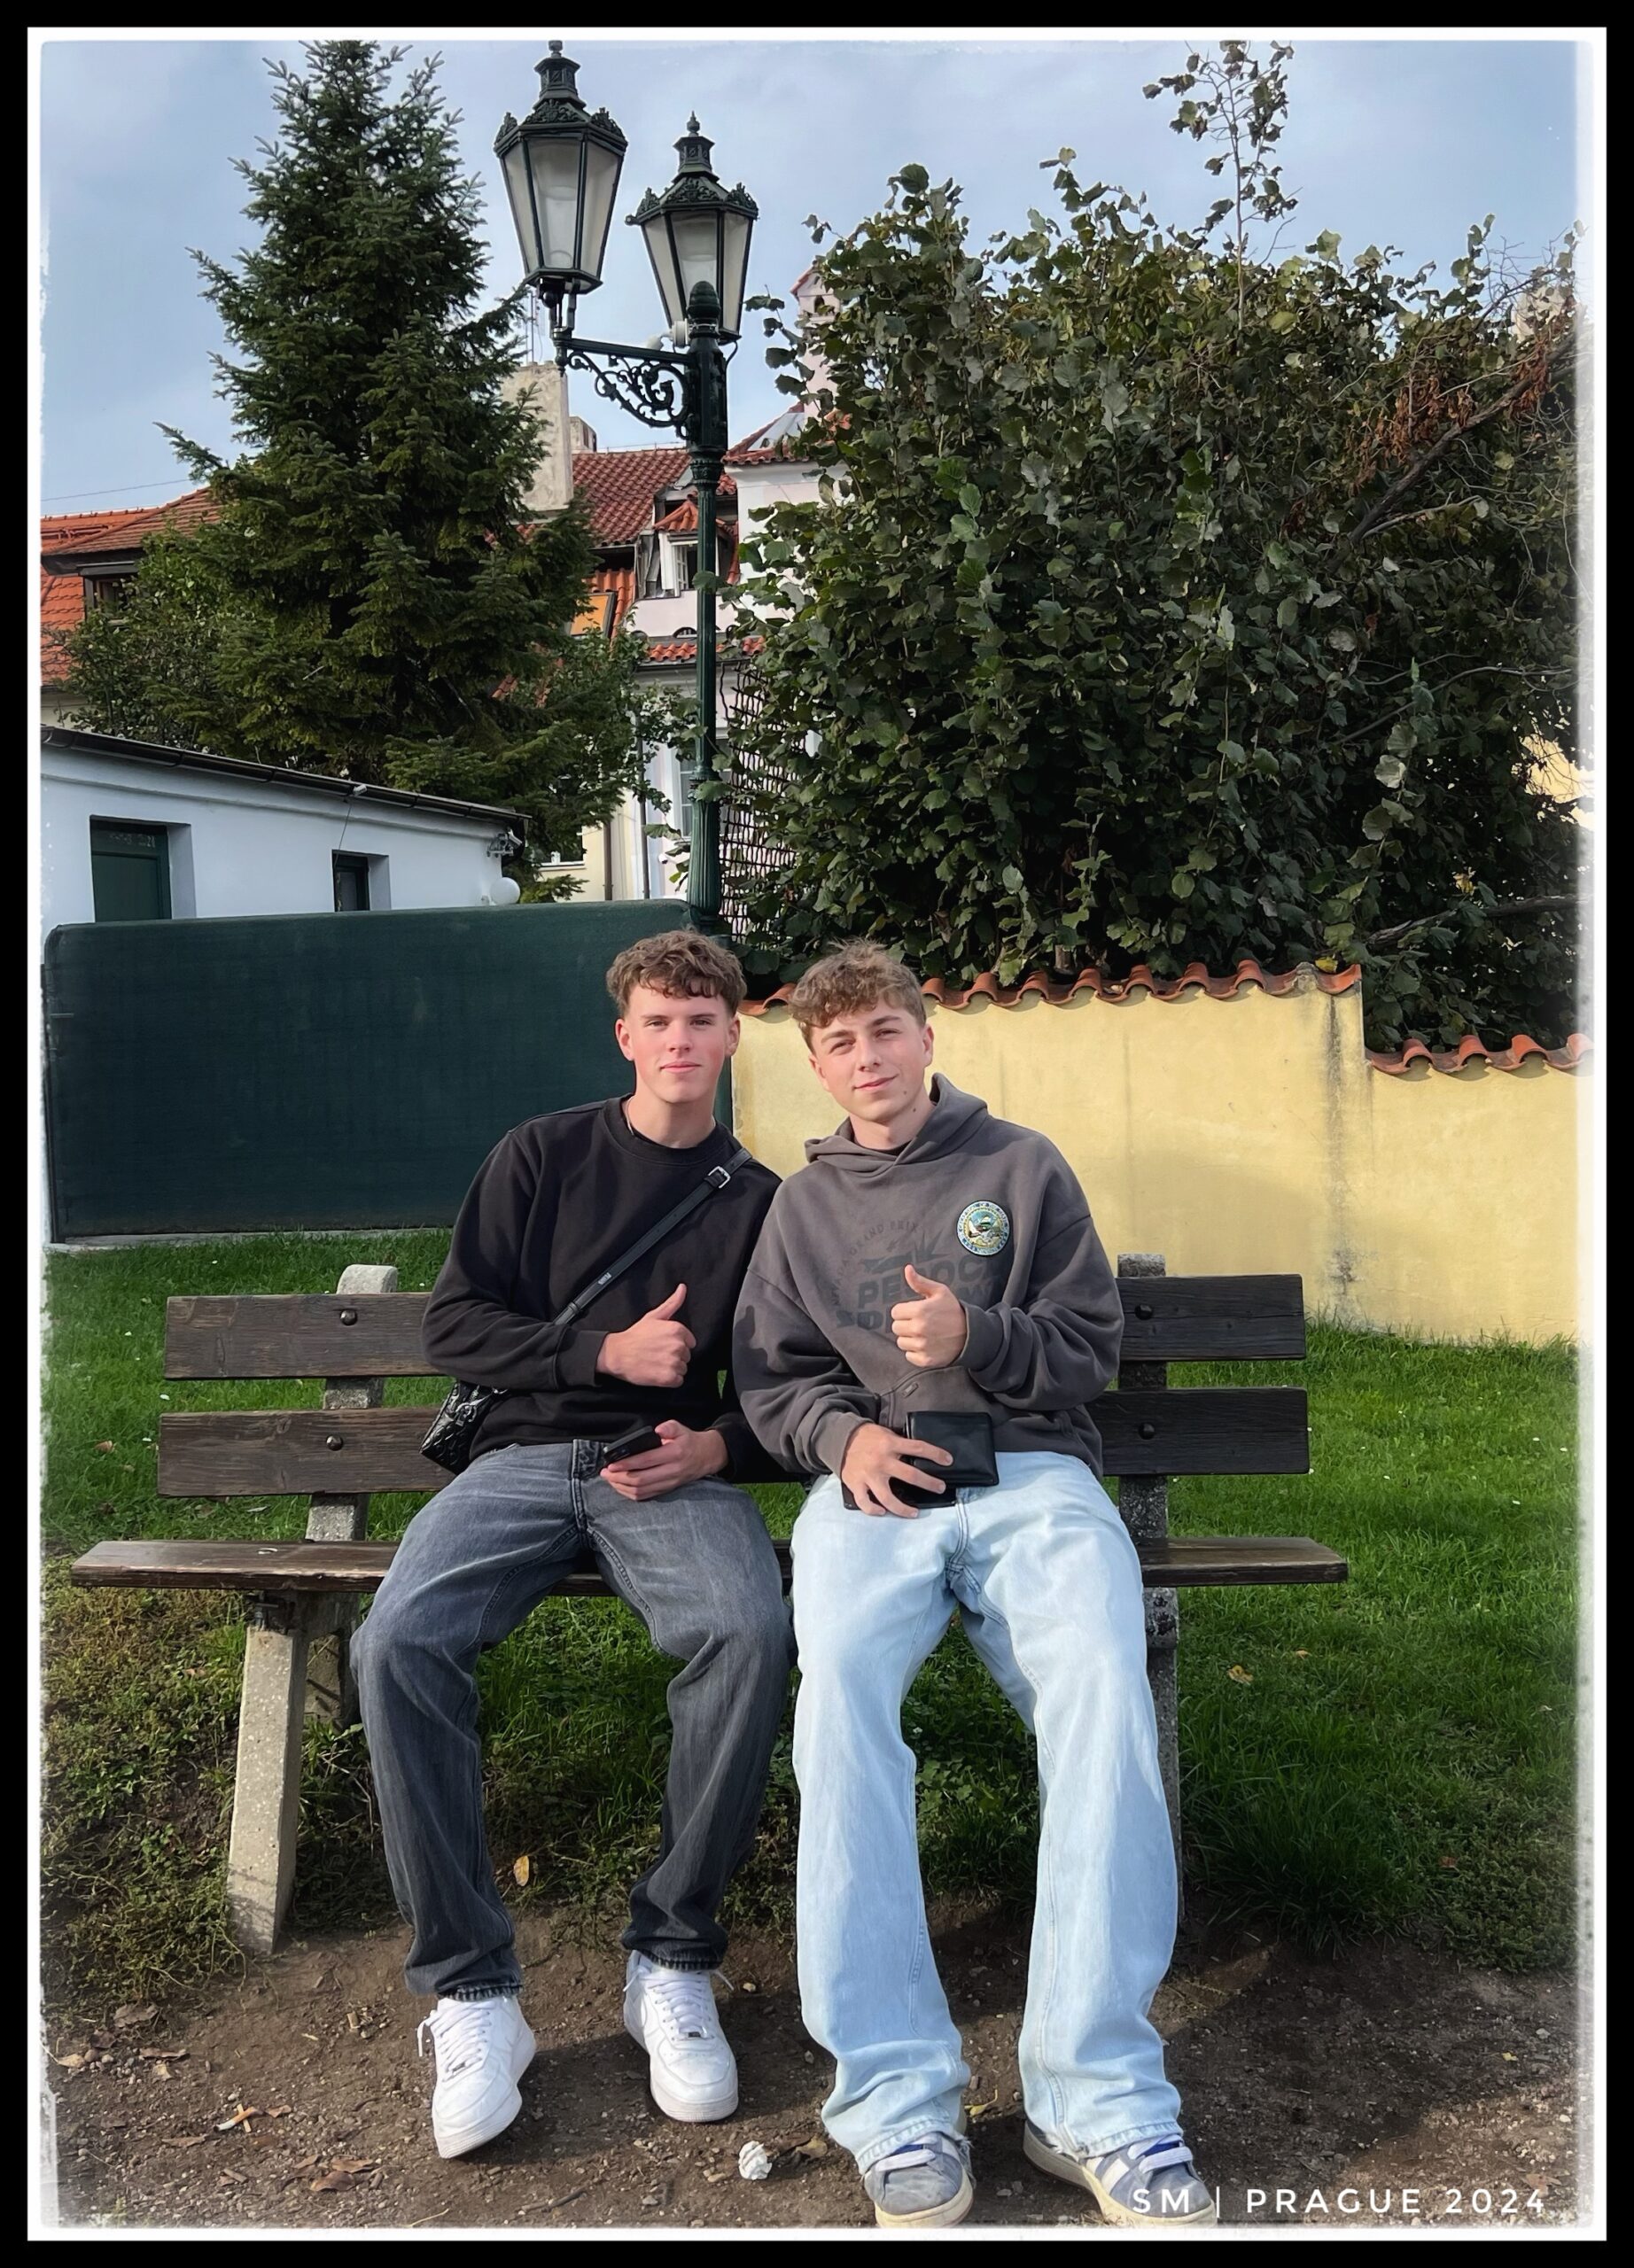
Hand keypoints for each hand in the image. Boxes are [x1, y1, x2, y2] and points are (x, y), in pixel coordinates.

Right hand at [597, 1284, 695, 1388]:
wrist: (617, 1354)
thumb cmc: (635, 1335)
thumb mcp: (654, 1316)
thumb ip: (672, 1303)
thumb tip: (683, 1288)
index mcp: (677, 1330)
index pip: (690, 1342)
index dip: (677, 1345)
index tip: (664, 1345)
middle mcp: (678, 1345)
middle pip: (686, 1356)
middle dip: (674, 1356)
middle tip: (658, 1354)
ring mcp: (673, 1362)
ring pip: (683, 1369)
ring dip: (672, 1369)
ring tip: (656, 1363)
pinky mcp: (668, 1378)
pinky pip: (678, 1381)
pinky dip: (669, 1380)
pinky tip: (657, 1373)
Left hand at [601, 1420, 728, 1501]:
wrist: (707, 1457)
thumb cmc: (689, 1441)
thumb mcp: (681, 1428)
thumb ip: (669, 1427)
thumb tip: (657, 1430)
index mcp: (675, 1453)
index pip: (646, 1461)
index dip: (627, 1464)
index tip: (611, 1464)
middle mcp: (672, 1471)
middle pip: (641, 1479)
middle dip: (619, 1478)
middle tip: (605, 1473)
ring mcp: (670, 1483)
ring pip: (642, 1490)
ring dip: (622, 1487)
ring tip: (610, 1480)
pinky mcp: (668, 1489)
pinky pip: (646, 1496)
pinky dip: (631, 1493)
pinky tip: (621, 1487)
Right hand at [838, 1422, 953, 1518]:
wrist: (839, 1438)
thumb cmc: (866, 1437)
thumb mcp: (886, 1433)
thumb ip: (900, 1444)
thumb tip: (919, 1454)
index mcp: (890, 1444)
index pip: (919, 1448)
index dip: (936, 1454)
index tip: (948, 1461)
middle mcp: (881, 1461)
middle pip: (910, 1475)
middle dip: (929, 1483)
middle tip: (939, 1487)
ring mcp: (869, 1475)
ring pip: (888, 1497)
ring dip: (903, 1508)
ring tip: (914, 1513)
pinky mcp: (856, 1484)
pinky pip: (865, 1503)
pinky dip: (873, 1510)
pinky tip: (883, 1512)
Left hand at [890, 1265, 969, 1369]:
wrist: (970, 1333)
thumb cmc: (953, 1311)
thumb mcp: (940, 1292)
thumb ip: (920, 1282)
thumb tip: (907, 1269)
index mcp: (920, 1310)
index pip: (895, 1312)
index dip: (904, 1311)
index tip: (914, 1312)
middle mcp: (919, 1328)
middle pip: (896, 1327)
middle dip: (905, 1324)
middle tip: (920, 1323)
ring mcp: (922, 1345)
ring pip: (901, 1342)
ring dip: (910, 1338)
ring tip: (924, 1334)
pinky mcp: (925, 1359)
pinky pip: (909, 1356)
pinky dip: (916, 1352)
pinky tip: (926, 1345)